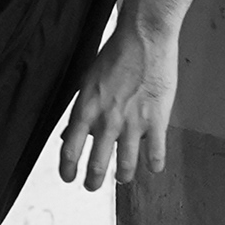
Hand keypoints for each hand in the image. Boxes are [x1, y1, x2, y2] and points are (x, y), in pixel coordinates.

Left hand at [57, 17, 179, 186]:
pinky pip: (156, 154)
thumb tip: (70, 133)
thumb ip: (82, 110)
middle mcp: (107, 120)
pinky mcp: (157, 120)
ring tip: (122, 178)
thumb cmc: (116, 55)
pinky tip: (154, 166)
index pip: (69, 150)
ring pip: (126, 166)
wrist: (144, 38)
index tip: (69, 178)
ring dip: (123, 177)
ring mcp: (132, 123)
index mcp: (86, 109)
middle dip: (93, 181)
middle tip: (93, 186)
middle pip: (96, 165)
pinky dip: (154, 165)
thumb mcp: (89, 82)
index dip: (67, 170)